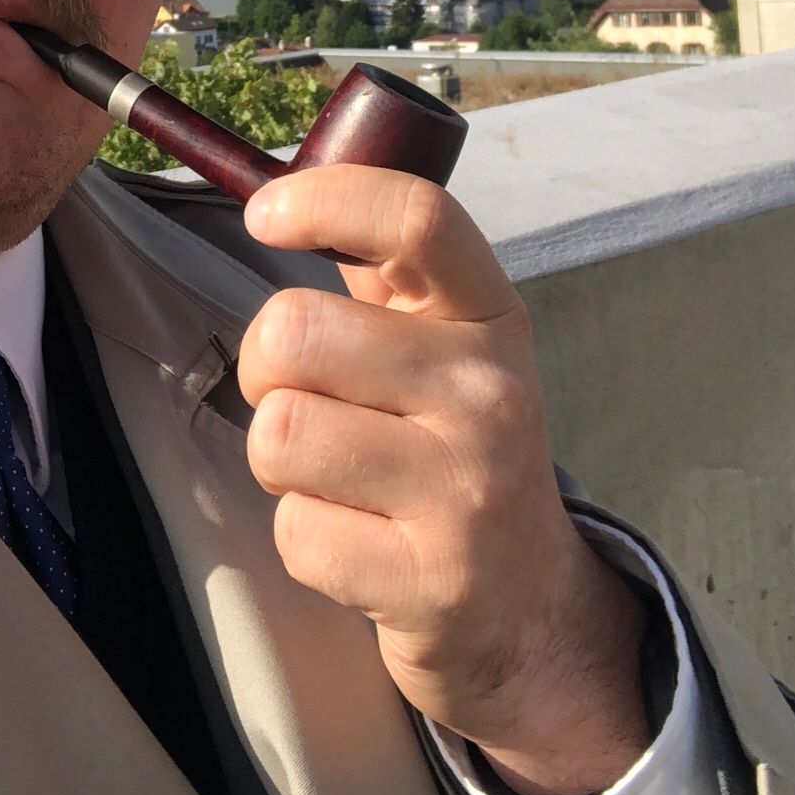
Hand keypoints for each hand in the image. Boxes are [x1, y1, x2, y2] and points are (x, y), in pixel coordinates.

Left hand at [238, 163, 649, 794]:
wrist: (528, 607)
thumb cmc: (452, 449)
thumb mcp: (443, 348)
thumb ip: (380, 270)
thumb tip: (286, 186)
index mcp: (490, 317)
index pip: (417, 217)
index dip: (324, 198)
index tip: (265, 214)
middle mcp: (490, 393)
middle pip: (296, 330)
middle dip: (265, 369)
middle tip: (305, 399)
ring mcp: (469, 490)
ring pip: (281, 434)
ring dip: (279, 461)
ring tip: (336, 476)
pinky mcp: (433, 582)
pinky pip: (295, 533)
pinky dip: (304, 540)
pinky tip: (358, 542)